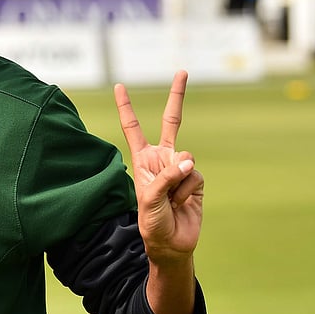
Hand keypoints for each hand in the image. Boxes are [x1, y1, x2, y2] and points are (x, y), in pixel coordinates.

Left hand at [114, 70, 203, 265]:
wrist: (171, 243)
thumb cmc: (151, 221)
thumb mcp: (148, 197)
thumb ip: (166, 176)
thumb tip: (188, 161)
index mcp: (142, 158)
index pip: (132, 127)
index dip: (126, 107)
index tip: (119, 85)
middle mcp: (161, 157)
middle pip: (171, 121)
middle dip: (177, 96)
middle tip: (182, 70)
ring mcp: (180, 167)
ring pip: (185, 157)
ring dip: (177, 180)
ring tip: (169, 199)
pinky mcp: (196, 179)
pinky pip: (194, 174)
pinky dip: (187, 189)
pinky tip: (181, 202)